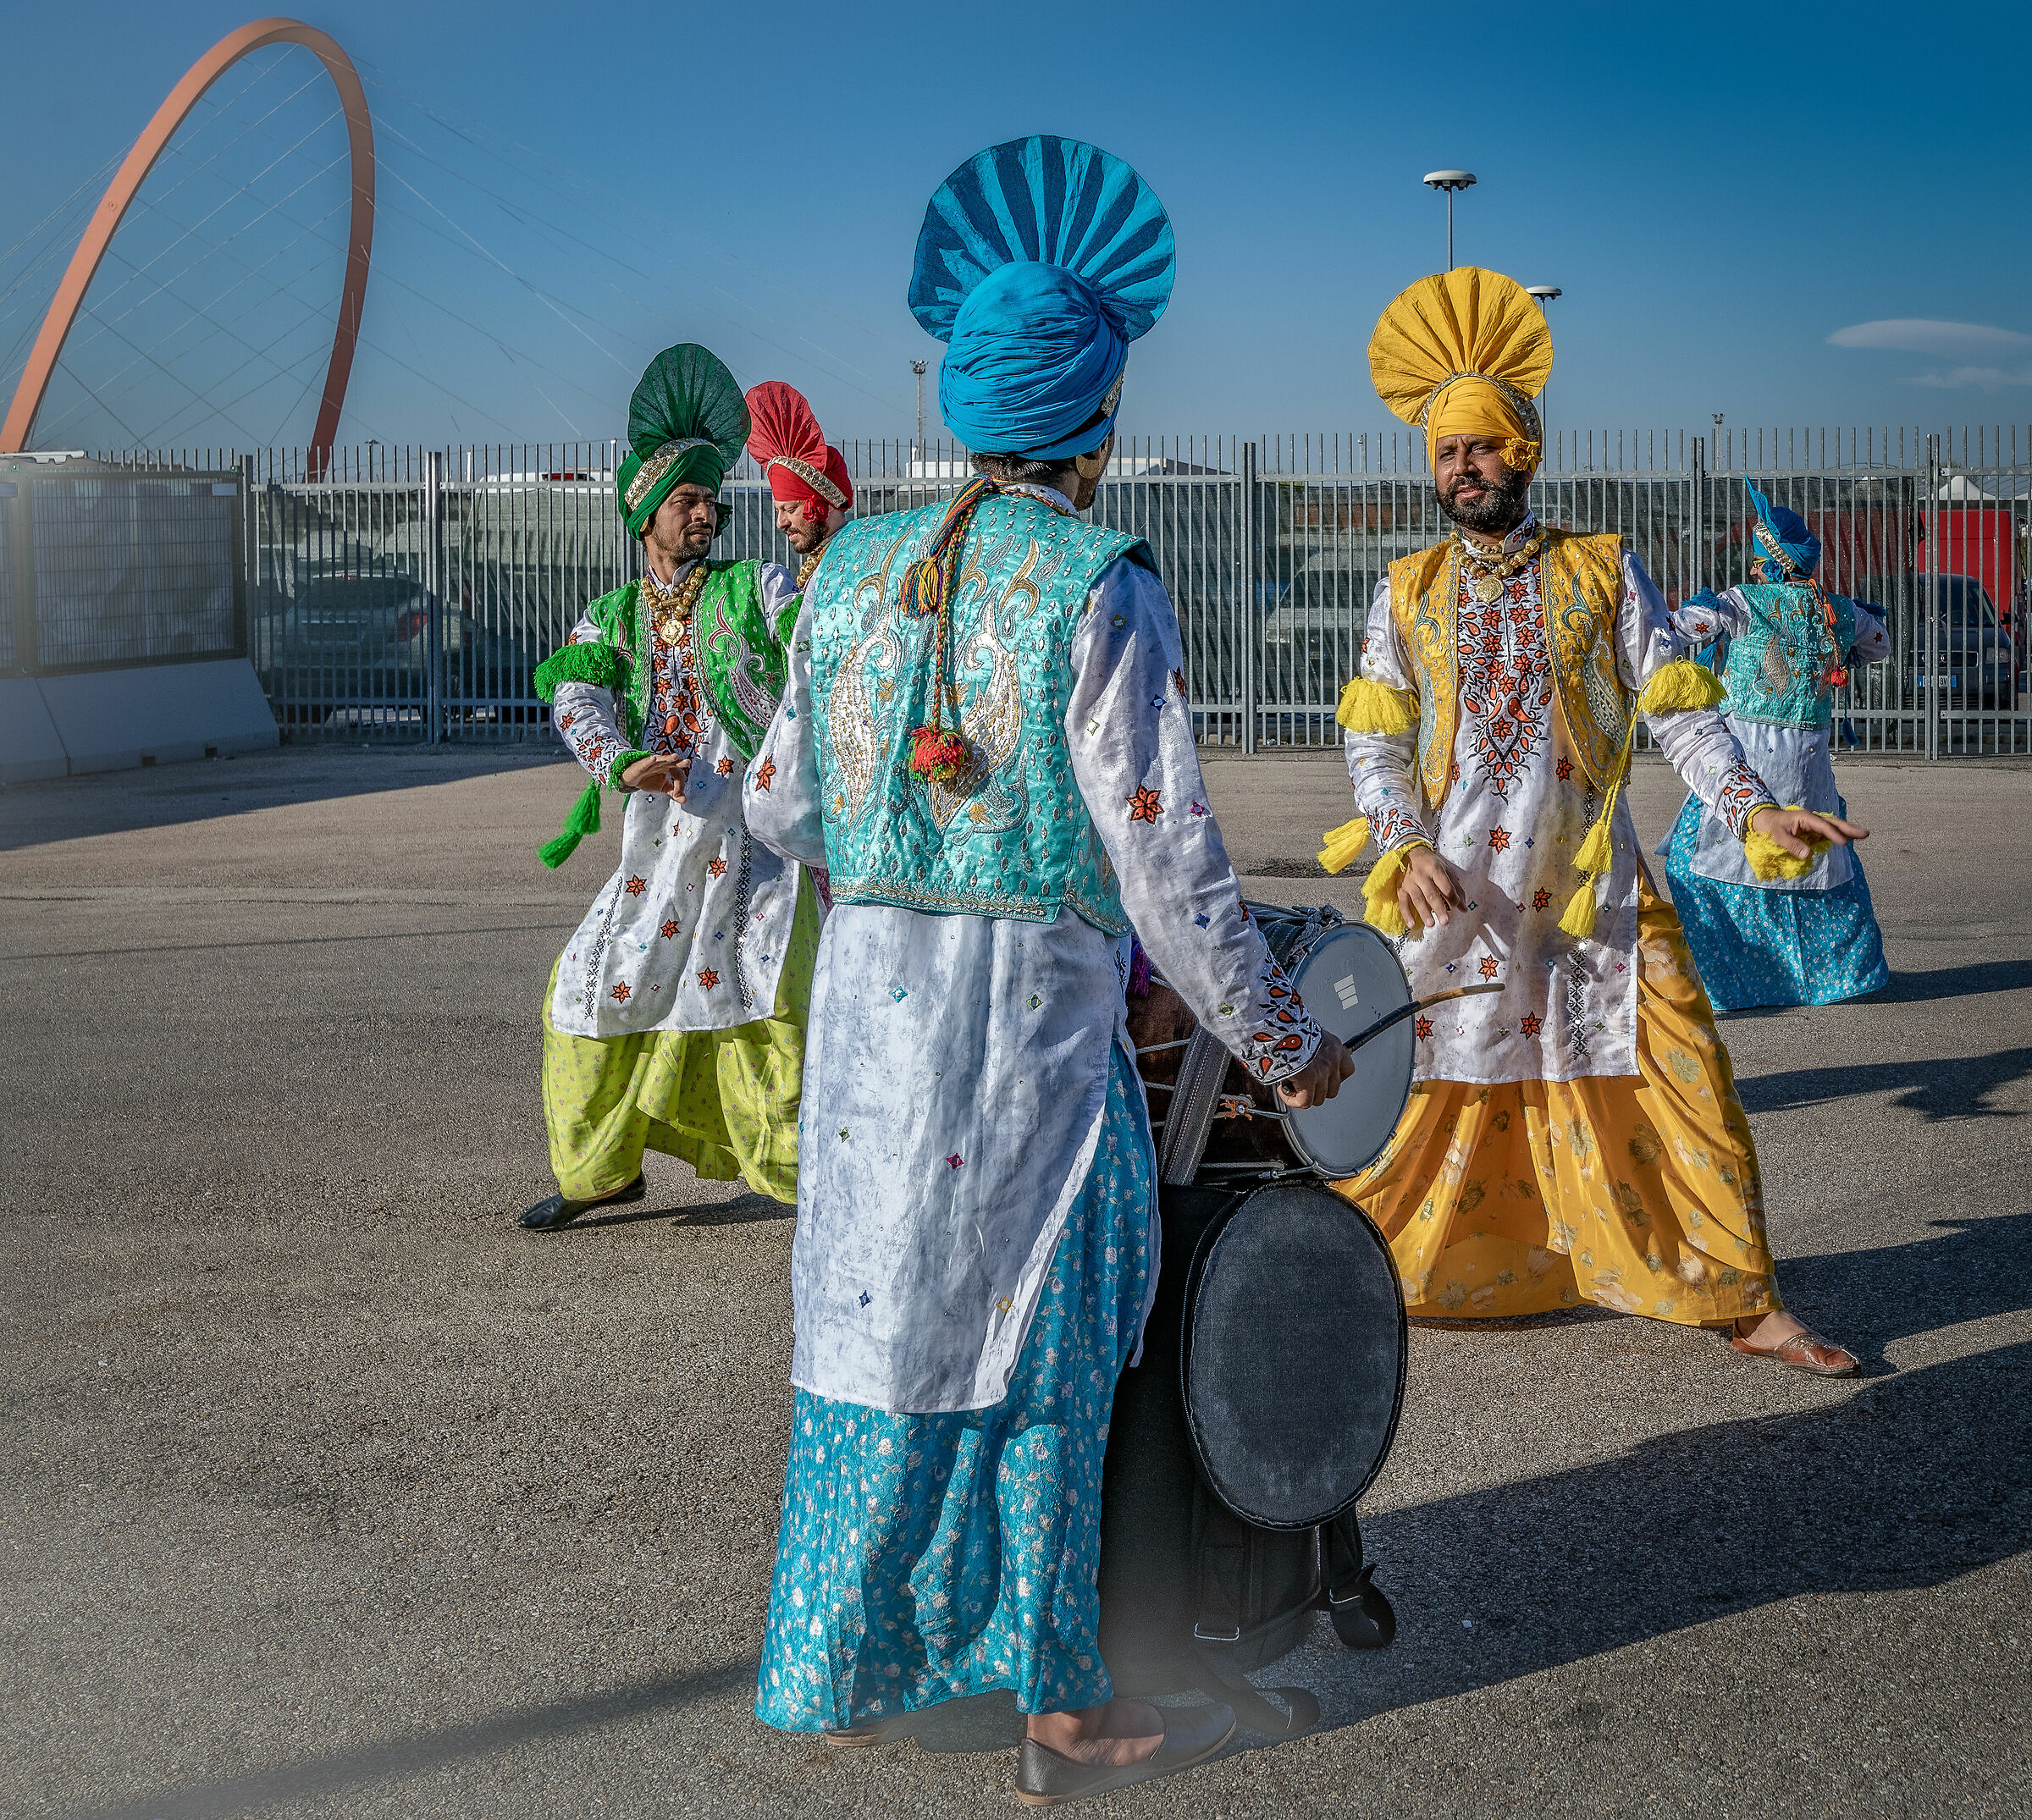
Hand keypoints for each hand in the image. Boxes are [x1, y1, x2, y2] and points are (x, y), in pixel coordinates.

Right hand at [621, 752, 690, 798]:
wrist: (632, 779)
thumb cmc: (648, 780)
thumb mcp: (663, 788)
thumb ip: (674, 793)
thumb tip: (684, 800)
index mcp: (669, 768)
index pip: (678, 774)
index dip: (680, 785)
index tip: (677, 795)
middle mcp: (662, 764)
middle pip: (672, 763)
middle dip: (680, 763)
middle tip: (687, 762)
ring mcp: (652, 764)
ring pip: (661, 760)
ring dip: (668, 758)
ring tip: (675, 757)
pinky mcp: (641, 766)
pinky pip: (645, 763)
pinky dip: (649, 761)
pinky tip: (653, 759)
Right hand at [1276, 1031, 1352, 1107]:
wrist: (1280, 1026)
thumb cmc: (1289, 1027)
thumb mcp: (1308, 1034)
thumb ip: (1312, 1049)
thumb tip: (1306, 1059)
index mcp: (1334, 1047)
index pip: (1348, 1070)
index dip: (1334, 1079)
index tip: (1325, 1080)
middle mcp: (1332, 1060)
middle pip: (1333, 1089)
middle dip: (1317, 1090)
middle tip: (1304, 1086)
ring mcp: (1322, 1071)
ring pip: (1319, 1098)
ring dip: (1304, 1096)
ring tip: (1291, 1087)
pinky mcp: (1308, 1079)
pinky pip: (1304, 1101)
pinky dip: (1293, 1100)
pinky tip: (1284, 1091)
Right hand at [1397, 846, 1465, 930]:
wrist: (1410, 853)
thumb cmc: (1431, 863)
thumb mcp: (1446, 870)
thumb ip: (1456, 889)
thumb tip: (1464, 908)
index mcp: (1435, 869)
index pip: (1446, 887)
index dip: (1452, 898)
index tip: (1457, 907)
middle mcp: (1422, 875)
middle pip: (1432, 894)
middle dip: (1439, 909)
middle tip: (1445, 922)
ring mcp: (1410, 882)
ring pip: (1418, 899)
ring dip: (1424, 913)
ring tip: (1431, 924)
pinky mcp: (1401, 889)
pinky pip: (1403, 903)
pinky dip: (1407, 914)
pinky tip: (1412, 925)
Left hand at [1747, 804, 1866, 859]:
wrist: (1761, 819)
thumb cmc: (1768, 826)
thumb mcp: (1776, 836)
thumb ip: (1791, 844)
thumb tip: (1807, 855)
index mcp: (1805, 818)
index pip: (1823, 826)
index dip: (1834, 834)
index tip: (1844, 843)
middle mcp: (1812, 820)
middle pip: (1833, 823)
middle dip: (1849, 829)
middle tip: (1866, 834)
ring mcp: (1812, 825)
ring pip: (1832, 827)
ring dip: (1846, 832)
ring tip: (1862, 836)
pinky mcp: (1811, 831)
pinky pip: (1826, 834)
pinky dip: (1836, 836)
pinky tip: (1845, 840)